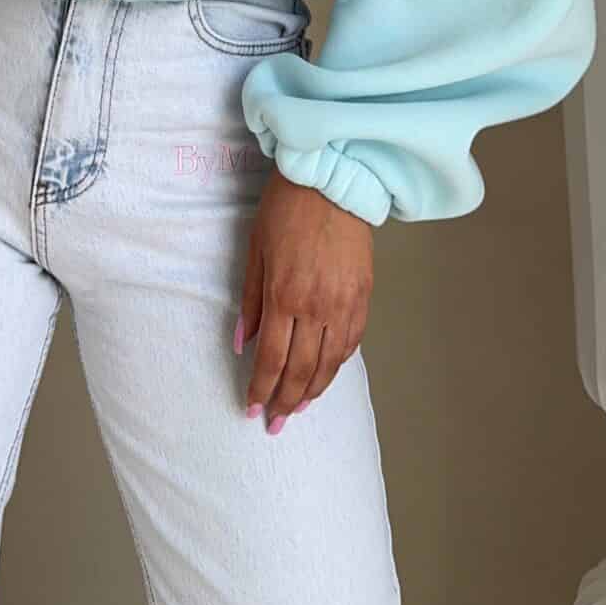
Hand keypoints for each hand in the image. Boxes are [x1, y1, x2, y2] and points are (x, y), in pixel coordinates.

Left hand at [236, 167, 373, 431]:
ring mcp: (344, 304)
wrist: (334, 181)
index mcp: (284, 295)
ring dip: (312, 391)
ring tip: (298, 408)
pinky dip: (337, 366)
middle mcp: (316, 307)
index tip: (253, 408)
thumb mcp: (255, 250)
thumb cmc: (286, 209)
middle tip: (275, 423)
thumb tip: (241, 344)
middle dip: (285, 401)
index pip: (271, 359)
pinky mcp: (364, 297)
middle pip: (300, 369)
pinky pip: (351, 343)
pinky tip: (325, 376)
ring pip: (329, 363)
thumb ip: (250, 301)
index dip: (261, 389)